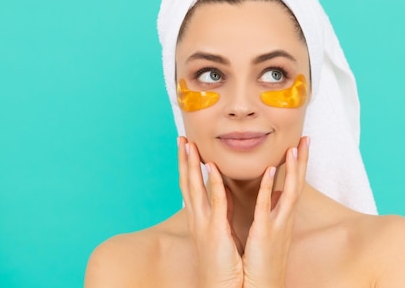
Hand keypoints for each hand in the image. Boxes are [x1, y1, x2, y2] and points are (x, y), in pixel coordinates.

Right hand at [177, 137, 243, 287]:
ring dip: (192, 165)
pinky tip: (212, 167)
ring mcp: (204, 224)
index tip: (186, 148)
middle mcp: (197, 219)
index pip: (190, 187)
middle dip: (184, 160)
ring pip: (195, 188)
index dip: (187, 167)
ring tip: (190, 145)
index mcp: (199, 220)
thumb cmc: (223, 265)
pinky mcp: (216, 231)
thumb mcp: (219, 233)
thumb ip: (221, 212)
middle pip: (187, 183)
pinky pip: (215, 202)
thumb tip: (222, 195)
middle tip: (182, 139)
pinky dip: (214, 183)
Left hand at [241, 136, 309, 287]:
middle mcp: (284, 220)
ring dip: (293, 170)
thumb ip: (270, 210)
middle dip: (302, 162)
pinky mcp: (265, 235)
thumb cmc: (261, 264)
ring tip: (294, 148)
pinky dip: (269, 189)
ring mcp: (277, 227)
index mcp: (282, 218)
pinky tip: (269, 172)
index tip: (300, 145)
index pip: (293, 185)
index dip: (298, 166)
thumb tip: (273, 191)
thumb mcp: (267, 232)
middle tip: (306, 139)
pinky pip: (267, 208)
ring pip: (290, 193)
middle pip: (298, 185)